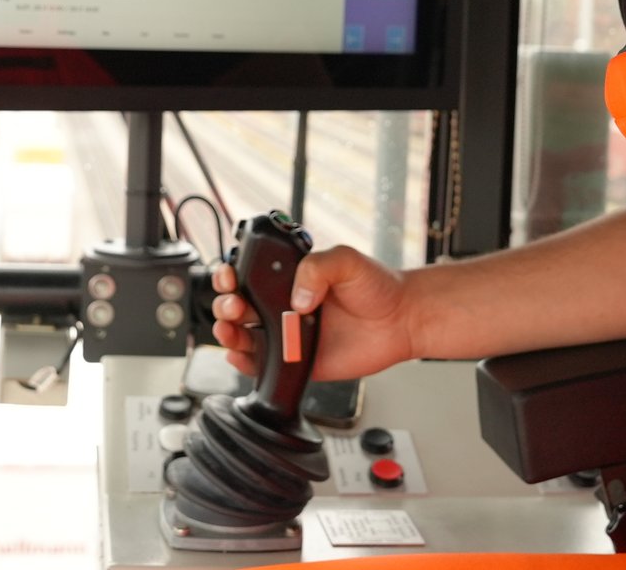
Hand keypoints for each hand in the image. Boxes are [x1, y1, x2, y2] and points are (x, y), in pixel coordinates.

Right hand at [210, 245, 416, 382]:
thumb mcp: (346, 260)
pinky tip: (239, 354)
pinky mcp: (297, 360)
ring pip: (243, 335)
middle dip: (225, 304)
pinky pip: (262, 364)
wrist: (401, 320)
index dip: (231, 275)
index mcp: (289, 278)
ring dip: (228, 332)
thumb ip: (317, 268)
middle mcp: (284, 305)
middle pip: (238, 306)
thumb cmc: (377, 286)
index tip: (230, 277)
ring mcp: (288, 334)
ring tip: (231, 329)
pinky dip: (244, 362)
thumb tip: (296, 299)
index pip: (248, 275)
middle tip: (235, 305)